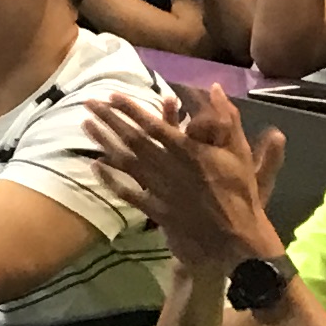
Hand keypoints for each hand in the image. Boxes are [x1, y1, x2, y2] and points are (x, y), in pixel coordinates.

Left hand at [89, 88, 282, 271]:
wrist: (235, 238)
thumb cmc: (240, 193)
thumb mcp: (240, 152)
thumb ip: (227, 118)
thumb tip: (215, 87)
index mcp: (188, 151)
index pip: (153, 124)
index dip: (132, 109)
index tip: (112, 95)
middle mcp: (168, 167)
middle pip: (133, 139)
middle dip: (110, 119)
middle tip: (89, 103)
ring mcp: (159, 189)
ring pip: (126, 162)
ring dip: (104, 142)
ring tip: (85, 125)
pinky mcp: (155, 209)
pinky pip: (128, 192)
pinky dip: (110, 179)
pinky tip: (95, 166)